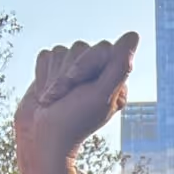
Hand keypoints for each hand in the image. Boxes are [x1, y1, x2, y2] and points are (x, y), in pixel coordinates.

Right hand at [14, 34, 140, 173]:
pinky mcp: (53, 70)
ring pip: (62, 51)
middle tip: (63, 98)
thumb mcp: (101, 96)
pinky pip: (46, 55)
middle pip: (80, 47)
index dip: (85, 65)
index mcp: (113, 79)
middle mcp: (96, 73)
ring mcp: (73, 71)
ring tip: (53, 100)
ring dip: (53, 78)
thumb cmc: (73, 121)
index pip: (102, 49)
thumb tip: (133, 35)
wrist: (40, 138)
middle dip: (67, 74)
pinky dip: (42, 75)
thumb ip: (119, 67)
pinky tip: (45, 95)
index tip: (76, 86)